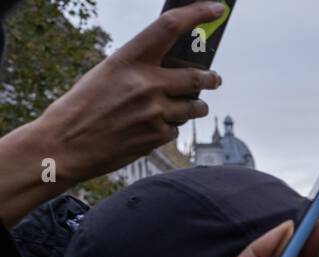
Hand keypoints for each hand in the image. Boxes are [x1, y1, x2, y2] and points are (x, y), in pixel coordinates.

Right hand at [28, 2, 224, 184]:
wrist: (65, 144)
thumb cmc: (83, 105)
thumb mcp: (107, 73)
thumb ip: (139, 68)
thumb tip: (173, 68)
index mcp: (129, 59)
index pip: (170, 27)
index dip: (197, 14)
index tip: (216, 10)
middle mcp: (147, 83)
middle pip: (197, 77)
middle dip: (211, 78)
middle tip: (215, 78)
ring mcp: (155, 112)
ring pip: (194, 107)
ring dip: (196, 106)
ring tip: (191, 106)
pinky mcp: (157, 136)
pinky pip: (175, 129)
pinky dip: (169, 128)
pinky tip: (150, 128)